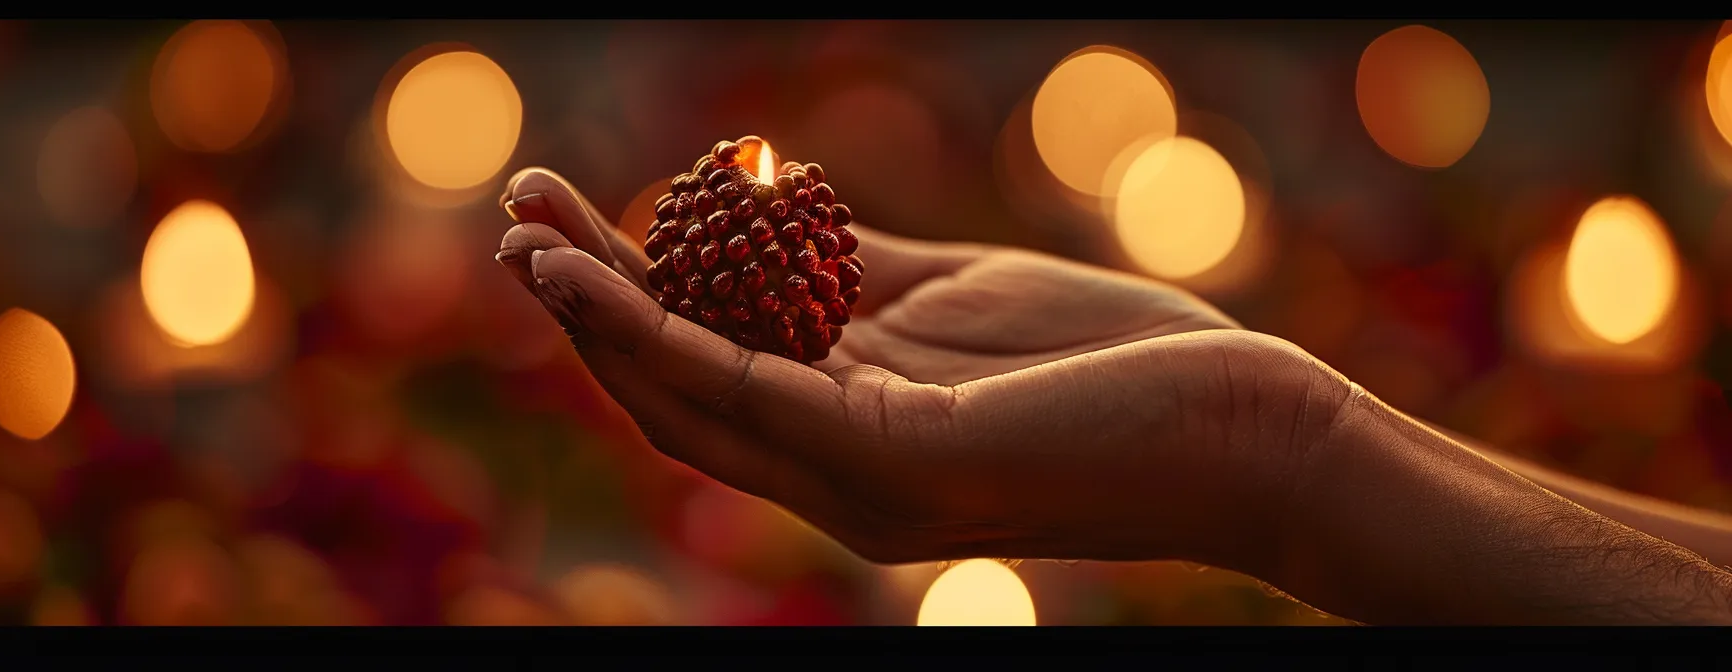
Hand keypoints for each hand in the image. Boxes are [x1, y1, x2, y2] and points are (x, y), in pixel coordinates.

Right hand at [493, 168, 1349, 571]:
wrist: (1246, 427)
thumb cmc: (1118, 365)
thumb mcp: (959, 299)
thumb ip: (862, 278)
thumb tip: (777, 219)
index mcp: (852, 440)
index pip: (709, 377)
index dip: (625, 305)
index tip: (570, 224)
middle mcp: (837, 478)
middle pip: (675, 393)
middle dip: (585, 309)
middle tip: (514, 221)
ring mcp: (860, 483)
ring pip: (689, 401)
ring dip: (596, 320)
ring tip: (526, 242)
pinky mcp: (897, 465)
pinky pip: (750, 394)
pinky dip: (662, 333)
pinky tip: (604, 277)